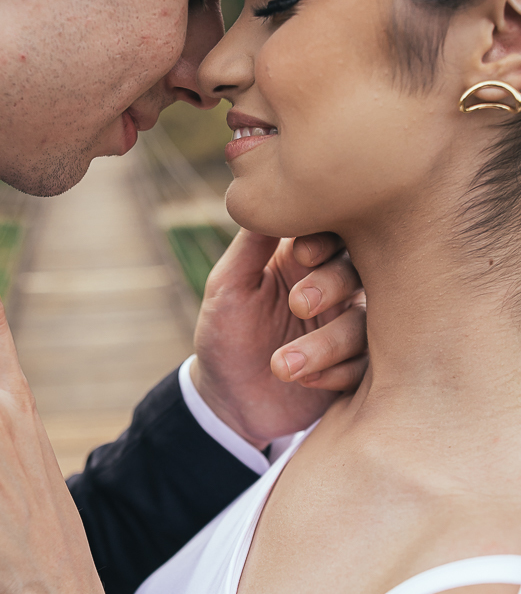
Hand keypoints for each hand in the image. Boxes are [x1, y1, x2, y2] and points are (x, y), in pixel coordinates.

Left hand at [192, 231, 365, 447]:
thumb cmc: (224, 335)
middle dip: (332, 284)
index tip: (299, 255)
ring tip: (282, 366)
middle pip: (361, 270)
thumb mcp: (227, 287)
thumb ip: (252, 244)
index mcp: (304, 259)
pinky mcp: (358, 367)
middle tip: (298, 305)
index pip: (334, 231)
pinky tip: (303, 380)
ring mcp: (348, 327)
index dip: (325, 238)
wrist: (228, 402)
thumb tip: (269, 190)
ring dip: (327, 344)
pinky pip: (369, 365)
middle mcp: (334, 288)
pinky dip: (338, 373)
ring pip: (365, 323)